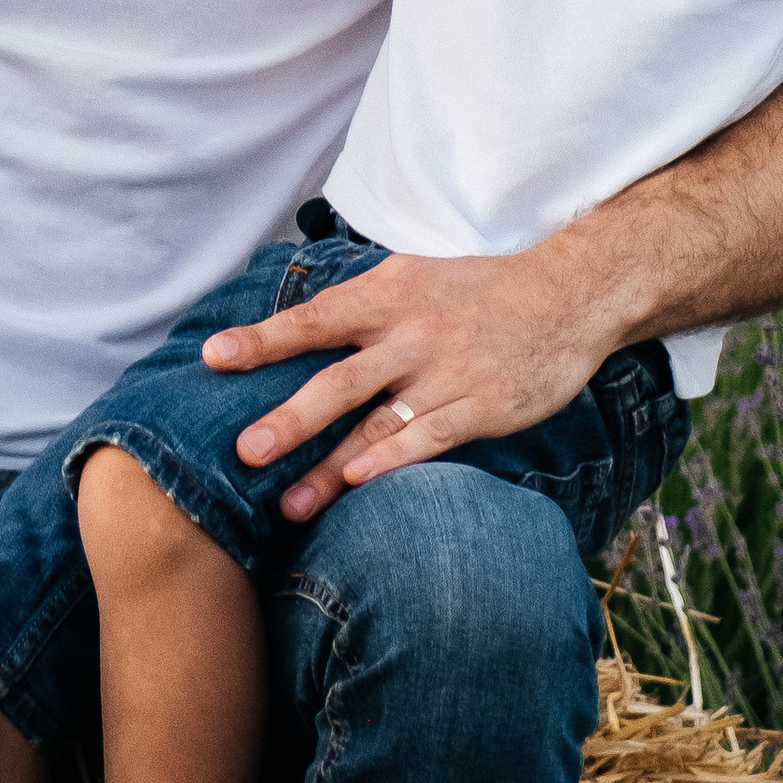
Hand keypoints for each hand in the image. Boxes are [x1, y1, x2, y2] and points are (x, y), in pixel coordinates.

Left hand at [205, 243, 603, 517]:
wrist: (568, 296)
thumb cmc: (476, 290)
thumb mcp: (414, 278)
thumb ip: (361, 306)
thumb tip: (294, 327)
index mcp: (390, 293)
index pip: (315, 319)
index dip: (263, 339)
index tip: (214, 357)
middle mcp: (414, 332)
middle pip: (339, 380)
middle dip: (289, 419)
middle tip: (244, 451)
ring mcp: (449, 372)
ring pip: (378, 425)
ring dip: (330, 467)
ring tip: (288, 505)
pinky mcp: (484, 406)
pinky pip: (430, 440)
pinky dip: (393, 463)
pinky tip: (360, 486)